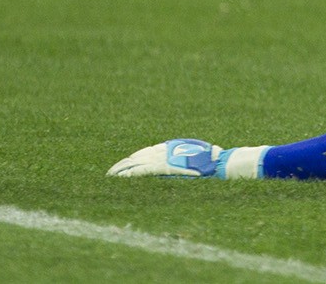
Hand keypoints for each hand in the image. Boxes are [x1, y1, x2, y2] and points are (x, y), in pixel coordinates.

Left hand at [109, 138, 227, 177]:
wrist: (215, 162)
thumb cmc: (209, 160)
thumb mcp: (192, 155)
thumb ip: (181, 157)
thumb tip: (179, 162)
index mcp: (168, 147)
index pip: (145, 153)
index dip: (133, 158)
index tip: (124, 164)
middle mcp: (163, 151)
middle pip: (137, 157)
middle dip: (123, 165)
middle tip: (110, 172)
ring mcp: (163, 159)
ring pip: (137, 163)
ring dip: (122, 169)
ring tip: (110, 176)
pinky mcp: (163, 168)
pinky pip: (143, 170)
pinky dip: (131, 173)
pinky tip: (121, 177)